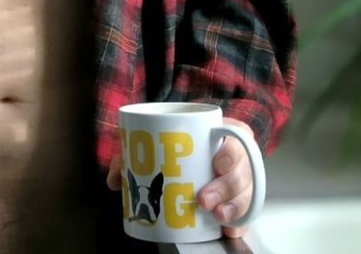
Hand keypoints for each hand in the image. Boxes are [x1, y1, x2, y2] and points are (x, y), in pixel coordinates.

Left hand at [106, 116, 256, 239]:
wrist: (190, 148)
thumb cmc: (176, 142)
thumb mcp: (157, 140)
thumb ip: (132, 154)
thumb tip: (114, 180)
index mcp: (222, 131)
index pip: (238, 136)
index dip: (232, 150)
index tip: (217, 163)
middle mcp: (237, 155)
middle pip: (242, 171)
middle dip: (225, 188)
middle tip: (203, 199)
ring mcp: (241, 179)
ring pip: (246, 194)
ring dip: (232, 207)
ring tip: (215, 215)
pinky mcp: (239, 200)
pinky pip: (247, 213)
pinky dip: (239, 223)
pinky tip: (228, 230)